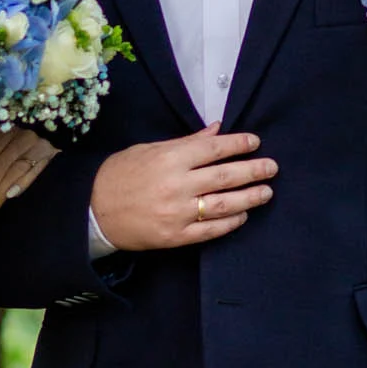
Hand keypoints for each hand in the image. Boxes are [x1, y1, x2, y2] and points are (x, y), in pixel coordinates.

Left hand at [0, 126, 58, 222]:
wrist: (53, 125)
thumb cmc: (23, 137)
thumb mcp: (4, 141)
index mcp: (0, 135)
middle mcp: (14, 139)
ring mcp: (31, 145)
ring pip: (10, 172)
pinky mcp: (47, 152)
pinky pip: (32, 170)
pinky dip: (21, 183)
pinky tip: (10, 197)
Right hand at [89, 124, 276, 250]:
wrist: (94, 211)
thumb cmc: (120, 174)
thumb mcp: (149, 150)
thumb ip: (186, 142)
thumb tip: (217, 130)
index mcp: (170, 159)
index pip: (214, 149)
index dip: (238, 144)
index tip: (255, 142)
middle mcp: (177, 185)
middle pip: (225, 176)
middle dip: (253, 170)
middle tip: (272, 167)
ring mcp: (177, 213)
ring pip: (223, 205)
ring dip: (249, 198)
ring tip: (266, 192)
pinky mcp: (175, 236)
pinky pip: (210, 230)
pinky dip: (230, 223)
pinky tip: (243, 216)